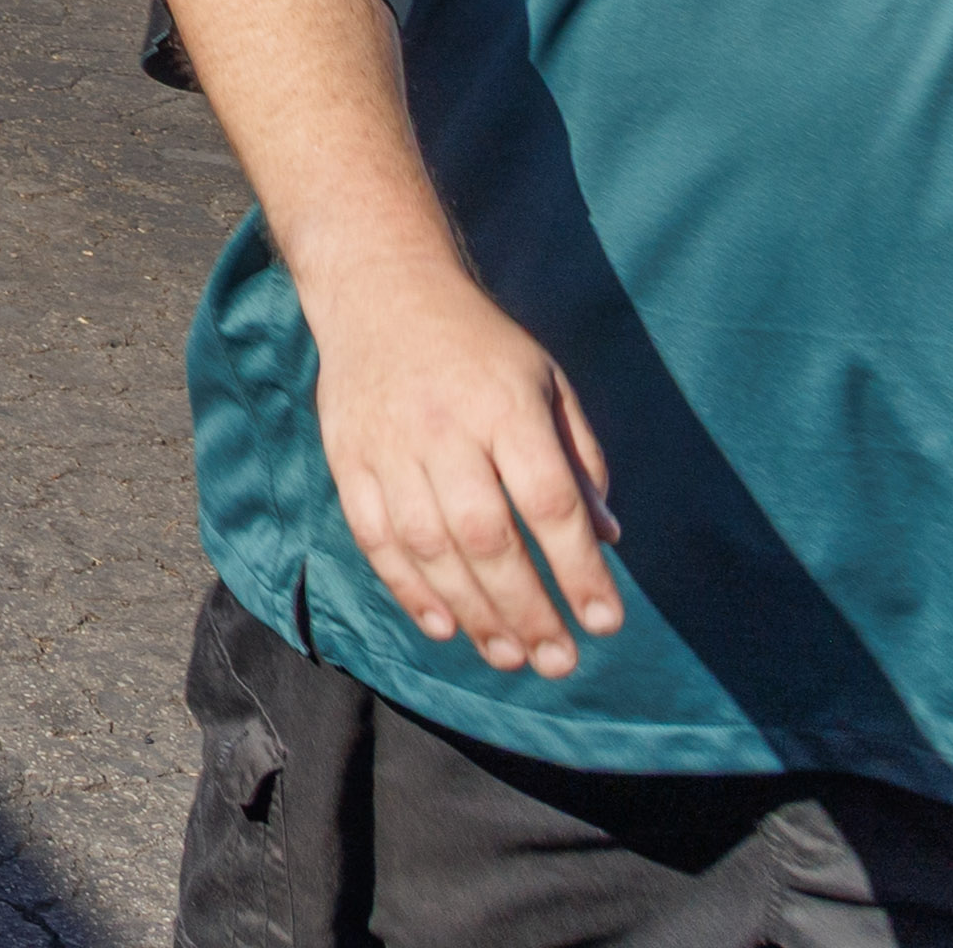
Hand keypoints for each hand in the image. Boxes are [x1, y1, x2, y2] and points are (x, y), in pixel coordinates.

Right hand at [311, 270, 623, 675]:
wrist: (379, 290)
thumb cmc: (480, 345)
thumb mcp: (548, 383)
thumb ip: (579, 458)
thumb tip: (606, 538)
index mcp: (505, 406)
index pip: (549, 501)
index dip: (579, 569)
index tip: (606, 623)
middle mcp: (444, 428)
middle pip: (487, 535)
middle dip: (526, 608)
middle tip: (559, 662)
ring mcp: (388, 444)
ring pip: (429, 545)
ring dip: (472, 610)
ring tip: (509, 657)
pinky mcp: (346, 456)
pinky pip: (375, 535)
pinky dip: (408, 587)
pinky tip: (444, 625)